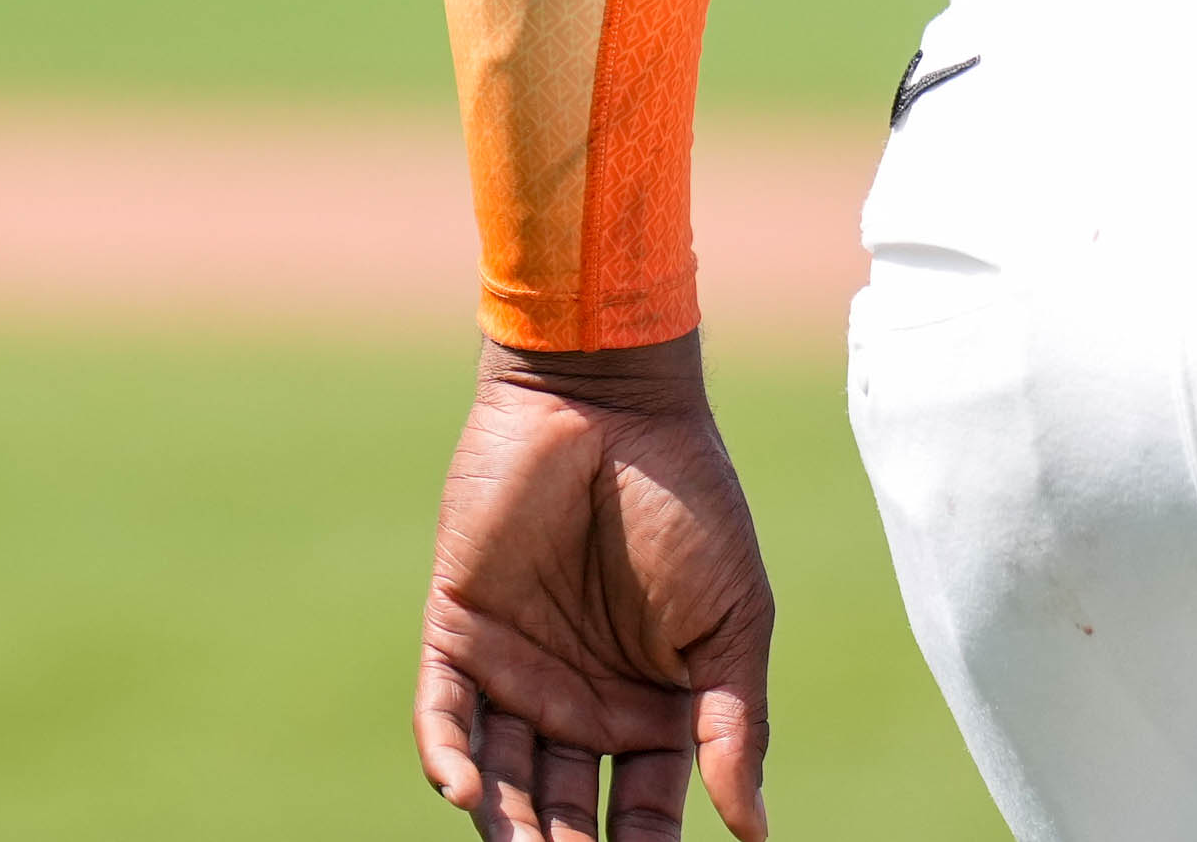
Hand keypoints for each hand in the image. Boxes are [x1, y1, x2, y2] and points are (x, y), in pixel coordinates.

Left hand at [417, 335, 774, 841]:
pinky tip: (467, 793)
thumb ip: (735, 724)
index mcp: (650, 707)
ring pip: (504, 777)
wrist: (612, 399)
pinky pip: (444, 713)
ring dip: (508, 828)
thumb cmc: (688, 500)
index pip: (644, 811)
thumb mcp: (732, 619)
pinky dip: (451, 757)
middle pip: (567, 809)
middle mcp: (579, 700)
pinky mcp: (459, 629)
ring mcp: (515, 668)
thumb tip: (752, 830)